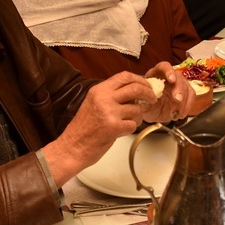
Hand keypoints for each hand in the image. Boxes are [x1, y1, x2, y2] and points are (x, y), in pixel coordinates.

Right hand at [42, 72, 158, 184]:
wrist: (72, 147)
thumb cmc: (83, 128)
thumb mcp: (94, 103)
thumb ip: (112, 95)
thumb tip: (135, 91)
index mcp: (99, 90)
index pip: (124, 76)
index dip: (140, 80)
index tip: (147, 86)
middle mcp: (104, 98)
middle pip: (135, 88)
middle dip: (148, 93)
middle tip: (152, 99)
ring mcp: (109, 112)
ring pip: (137, 108)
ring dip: (137, 116)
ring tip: (128, 121)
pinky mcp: (113, 127)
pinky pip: (133, 124)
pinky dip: (130, 128)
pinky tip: (121, 131)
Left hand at [140, 62, 192, 123]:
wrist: (150, 110)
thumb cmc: (145, 102)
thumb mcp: (140, 102)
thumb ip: (143, 100)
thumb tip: (145, 100)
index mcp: (156, 74)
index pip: (164, 67)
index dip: (169, 71)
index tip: (171, 79)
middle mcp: (169, 76)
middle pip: (178, 77)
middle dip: (179, 89)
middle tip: (178, 100)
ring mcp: (179, 84)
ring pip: (187, 87)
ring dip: (185, 100)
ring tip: (178, 113)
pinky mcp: (186, 93)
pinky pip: (191, 96)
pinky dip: (188, 106)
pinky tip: (181, 114)